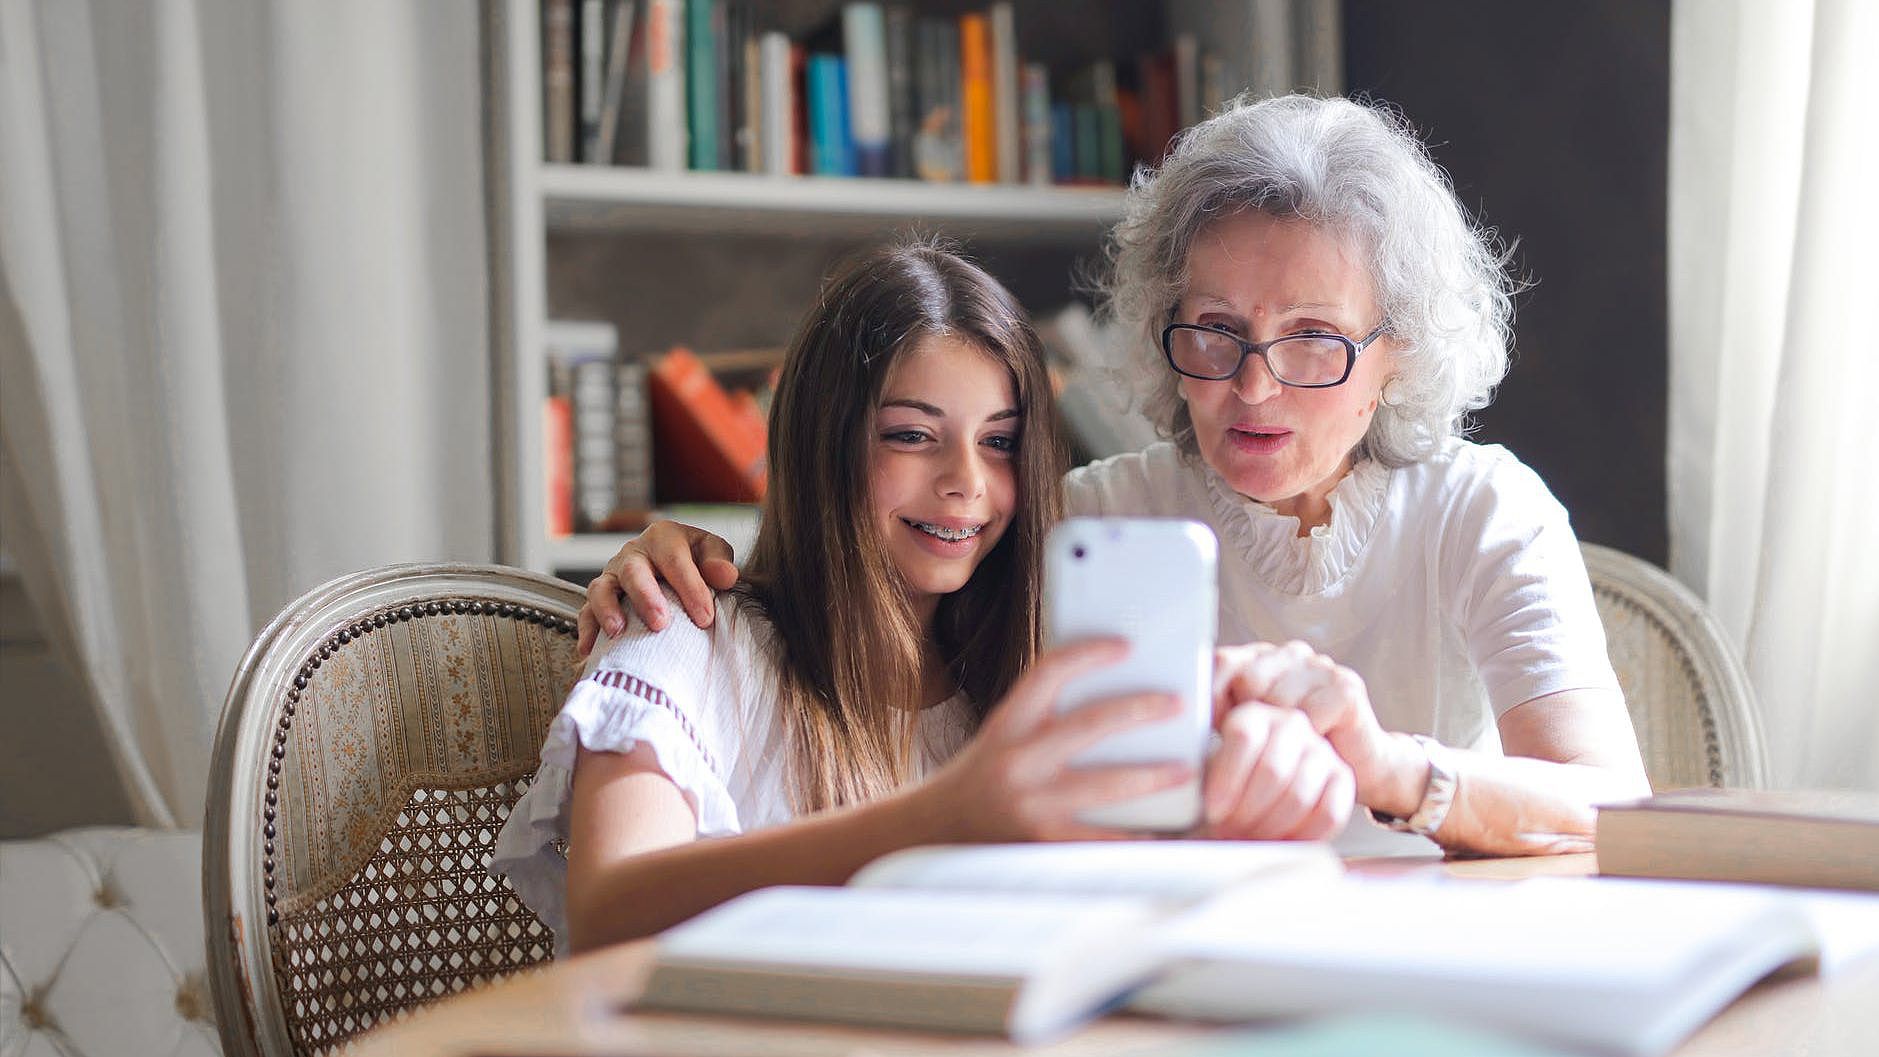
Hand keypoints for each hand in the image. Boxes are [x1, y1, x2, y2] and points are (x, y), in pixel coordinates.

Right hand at [577, 521, 739, 654]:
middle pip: (633, 572)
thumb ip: (718, 561)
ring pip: (601, 589)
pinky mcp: (600, 598)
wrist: (672, 566)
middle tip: (660, 623)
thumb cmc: (694, 560)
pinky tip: (590, 651)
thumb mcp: (710, 551)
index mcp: (662, 537)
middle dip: (645, 598)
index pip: (674, 560)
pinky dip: (587, 630)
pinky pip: (586, 612)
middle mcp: (633, 554)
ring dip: (607, 610)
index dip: (689, 589)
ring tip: (618, 632)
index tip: (705, 618)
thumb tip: (725, 576)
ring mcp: (613, 576)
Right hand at [915, 639, 1196, 842]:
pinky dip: (1135, 834)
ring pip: (1105, 785)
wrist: (932, 833)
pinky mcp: (1043, 844)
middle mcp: (1016, 761)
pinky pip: (1101, 838)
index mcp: (1007, 725)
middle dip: (1139, 711)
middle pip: (1088, 724)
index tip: (1126, 646)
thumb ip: (1042, 719)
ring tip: (1184, 769)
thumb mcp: (1001, 737)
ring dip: (1151, 776)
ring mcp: (1030, 804)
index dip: (1089, 654)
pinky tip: (1163, 829)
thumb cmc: (978, 780)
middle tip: (1177, 703)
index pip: (1048, 672)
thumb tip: (1107, 696)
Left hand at [1200, 703, 1352, 839]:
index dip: (1227, 779)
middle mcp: (1290, 724)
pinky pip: (1329, 812)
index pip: (1243, 737)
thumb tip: (1180, 784)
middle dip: (1247, 811)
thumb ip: (1194, 775)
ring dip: (1270, 827)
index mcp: (1252, 714)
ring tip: (1248, 839)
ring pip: (1299, 794)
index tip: (1213, 812)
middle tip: (1229, 833)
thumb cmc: (1224, 788)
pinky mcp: (1342, 777)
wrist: (1259, 797)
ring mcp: (1320, 749)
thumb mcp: (1202, 774)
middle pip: (1273, 769)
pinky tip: (1279, 843)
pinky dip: (1302, 836)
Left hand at [1210, 641, 1401, 811]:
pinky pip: (1309, 716)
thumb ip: (1221, 717)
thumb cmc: (1297, 753)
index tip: (1210, 729)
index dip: (1211, 695)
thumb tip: (1181, 718)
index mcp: (1261, 658)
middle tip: (1258, 749)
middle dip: (1248, 720)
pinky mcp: (1345, 688)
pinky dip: (1308, 741)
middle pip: (1248, 680)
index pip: (1221, 662)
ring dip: (1280, 736)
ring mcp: (1319, 667)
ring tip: (1289, 751)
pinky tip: (1315, 747)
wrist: (1361, 768)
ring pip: (1278, 700)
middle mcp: (1290, 654)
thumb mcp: (1252, 733)